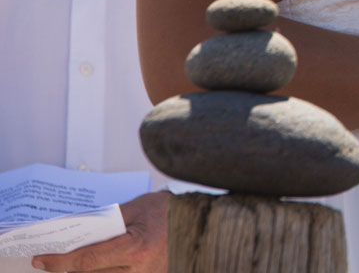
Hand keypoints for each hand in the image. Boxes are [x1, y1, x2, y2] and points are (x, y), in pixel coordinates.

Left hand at [31, 189, 167, 271]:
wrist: (201, 222)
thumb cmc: (170, 211)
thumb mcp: (136, 209)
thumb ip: (107, 223)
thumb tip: (77, 235)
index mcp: (138, 248)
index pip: (87, 261)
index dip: (60, 262)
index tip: (42, 260)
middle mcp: (142, 270)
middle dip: (68, 268)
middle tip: (51, 260)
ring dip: (86, 272)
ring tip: (71, 264)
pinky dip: (103, 272)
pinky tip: (94, 267)